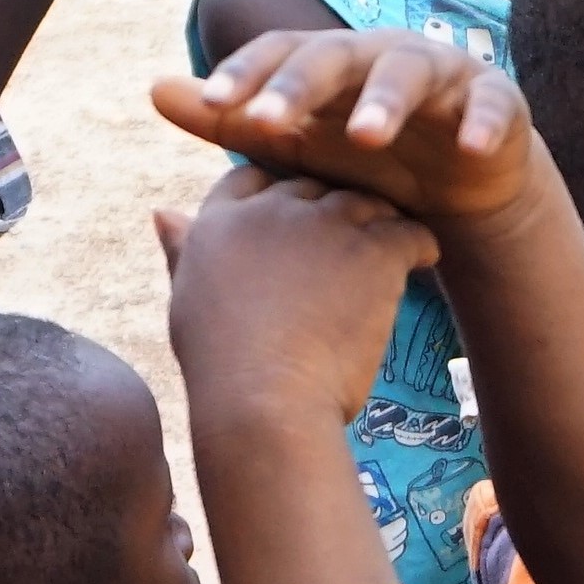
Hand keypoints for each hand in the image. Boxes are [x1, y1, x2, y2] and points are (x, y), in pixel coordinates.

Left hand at [157, 28, 534, 230]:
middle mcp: (380, 54)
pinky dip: (480, 123)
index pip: (281, 54)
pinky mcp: (496, 102)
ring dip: (385, 102)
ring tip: (364, 138)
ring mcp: (441, 73)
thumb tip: (154, 90)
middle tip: (267, 121)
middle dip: (301, 85)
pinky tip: (468, 147)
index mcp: (330, 62)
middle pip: (336, 55)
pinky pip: (490, 105)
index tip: (212, 107)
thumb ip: (232, 119)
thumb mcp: (299, 144)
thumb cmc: (366, 158)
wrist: (459, 186)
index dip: (247, 75)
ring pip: (409, 73)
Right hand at [167, 165, 440, 431]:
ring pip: (364, 204)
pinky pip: (409, 233)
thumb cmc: (221, 369)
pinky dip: (419, 247)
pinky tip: (420, 264)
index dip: (275, 201)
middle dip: (329, 216)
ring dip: (376, 228)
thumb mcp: (188, 300)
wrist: (262, 403)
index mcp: (220, 220)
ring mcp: (324, 225)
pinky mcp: (371, 251)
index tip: (289, 233)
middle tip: (345, 254)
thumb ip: (183, 250)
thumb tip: (162, 213)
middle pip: (312, 188)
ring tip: (383, 264)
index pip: (252, 179)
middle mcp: (272, 209)